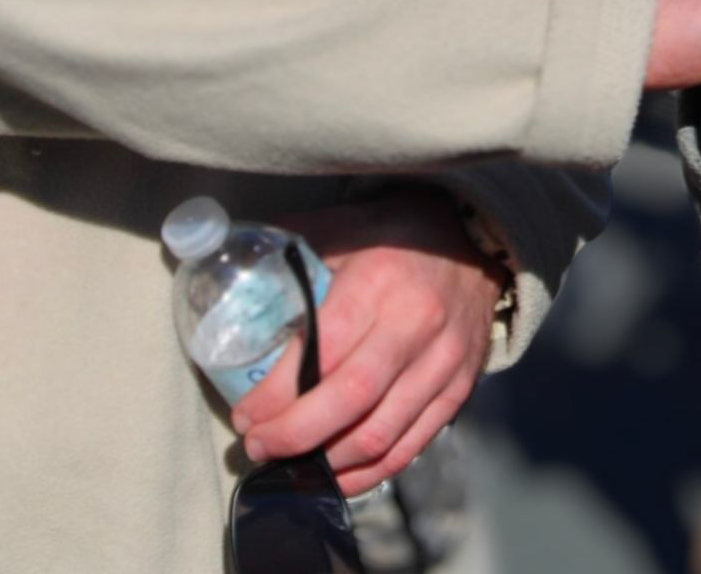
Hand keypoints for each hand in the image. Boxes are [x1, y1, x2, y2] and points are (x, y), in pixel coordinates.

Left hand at [231, 189, 503, 495]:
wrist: (475, 240)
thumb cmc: (394, 236)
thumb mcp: (342, 227)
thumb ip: (289, 249)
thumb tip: (224, 265)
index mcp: (378, 282)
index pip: (320, 352)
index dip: (276, 395)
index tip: (244, 413)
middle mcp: (416, 324)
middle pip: (350, 400)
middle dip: (293, 435)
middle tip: (257, 445)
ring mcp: (443, 361)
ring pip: (380, 433)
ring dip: (327, 461)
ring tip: (291, 462)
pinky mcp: (459, 387)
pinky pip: (411, 445)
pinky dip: (369, 471)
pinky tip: (335, 474)